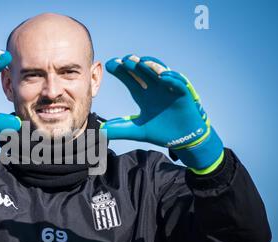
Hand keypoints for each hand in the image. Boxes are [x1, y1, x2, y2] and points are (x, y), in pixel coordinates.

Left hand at [101, 54, 223, 173]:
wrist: (183, 140)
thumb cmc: (161, 131)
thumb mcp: (137, 131)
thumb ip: (119, 129)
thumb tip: (101, 131)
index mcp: (143, 94)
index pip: (130, 78)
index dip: (121, 71)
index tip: (109, 65)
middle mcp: (155, 88)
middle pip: (142, 72)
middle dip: (133, 65)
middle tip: (123, 60)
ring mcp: (169, 89)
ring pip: (159, 72)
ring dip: (151, 66)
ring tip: (140, 62)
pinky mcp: (183, 94)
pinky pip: (177, 83)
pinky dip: (171, 78)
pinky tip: (162, 76)